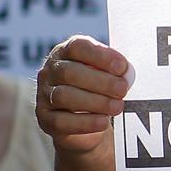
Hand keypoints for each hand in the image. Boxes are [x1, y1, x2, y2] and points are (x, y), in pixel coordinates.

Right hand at [37, 35, 131, 153]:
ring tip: (117, 107)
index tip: (122, 66)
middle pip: (69, 72)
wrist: (90, 124)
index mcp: (66, 54)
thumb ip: (117, 72)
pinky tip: (103, 122)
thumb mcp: (110, 76)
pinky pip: (62, 121)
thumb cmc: (102, 91)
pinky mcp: (46, 119)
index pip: (77, 47)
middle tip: (122, 89)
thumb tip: (126, 74)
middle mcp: (50, 72)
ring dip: (96, 102)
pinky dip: (85, 122)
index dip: (100, 55)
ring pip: (64, 96)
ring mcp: (44, 96)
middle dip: (101, 81)